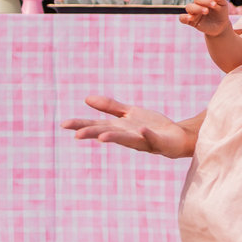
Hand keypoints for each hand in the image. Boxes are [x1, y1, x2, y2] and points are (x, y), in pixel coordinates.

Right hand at [61, 95, 196, 158]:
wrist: (177, 136)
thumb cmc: (152, 126)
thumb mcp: (129, 113)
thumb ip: (110, 107)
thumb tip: (86, 98)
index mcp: (119, 128)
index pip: (97, 125)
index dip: (81, 125)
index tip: (64, 124)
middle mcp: (128, 136)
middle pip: (108, 133)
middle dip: (93, 133)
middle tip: (77, 134)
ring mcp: (143, 140)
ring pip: (127, 140)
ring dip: (115, 138)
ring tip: (102, 137)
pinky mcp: (159, 142)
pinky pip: (153, 138)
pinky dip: (147, 134)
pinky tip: (142, 129)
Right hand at [179, 0, 230, 35]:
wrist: (221, 26)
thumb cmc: (221, 13)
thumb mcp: (224, 5)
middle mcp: (198, 3)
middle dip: (205, 1)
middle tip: (214, 6)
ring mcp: (194, 12)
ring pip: (189, 7)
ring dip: (197, 8)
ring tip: (206, 11)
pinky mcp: (191, 21)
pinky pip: (182, 18)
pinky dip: (185, 17)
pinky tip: (190, 18)